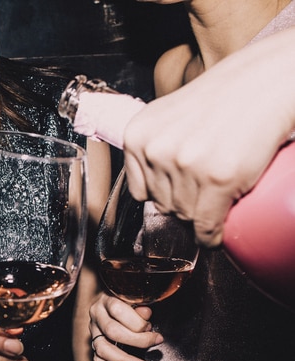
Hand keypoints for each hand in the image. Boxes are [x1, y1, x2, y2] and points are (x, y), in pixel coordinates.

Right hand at [88, 293, 160, 360]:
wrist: (108, 299)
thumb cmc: (125, 299)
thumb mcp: (132, 297)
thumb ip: (139, 305)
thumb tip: (146, 313)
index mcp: (106, 300)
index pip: (118, 310)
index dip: (137, 321)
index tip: (151, 327)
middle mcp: (96, 315)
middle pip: (112, 331)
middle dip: (137, 340)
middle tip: (154, 342)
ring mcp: (93, 331)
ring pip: (103, 348)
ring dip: (125, 360)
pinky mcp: (93, 343)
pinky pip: (96, 359)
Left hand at [123, 27, 294, 246]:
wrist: (266, 82)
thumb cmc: (223, 98)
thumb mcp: (170, 116)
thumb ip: (154, 144)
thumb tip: (148, 187)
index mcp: (138, 135)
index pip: (140, 191)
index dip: (163, 195)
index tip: (179, 194)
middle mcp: (156, 150)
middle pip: (163, 205)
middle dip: (184, 204)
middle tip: (207, 190)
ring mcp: (186, 165)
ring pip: (185, 215)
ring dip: (201, 216)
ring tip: (218, 197)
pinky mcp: (217, 178)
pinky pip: (206, 224)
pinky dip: (212, 235)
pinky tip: (215, 234)